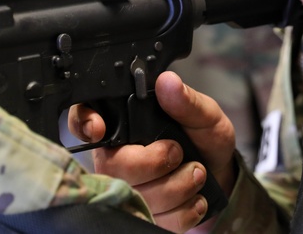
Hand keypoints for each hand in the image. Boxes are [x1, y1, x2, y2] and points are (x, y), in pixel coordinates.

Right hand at [69, 71, 236, 233]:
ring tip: (196, 172)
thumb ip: (187, 101)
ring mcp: (126, 190)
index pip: (83, 118)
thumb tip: (168, 82)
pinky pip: (157, 221)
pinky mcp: (142, 217)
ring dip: (179, 187)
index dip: (84, 123)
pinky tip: (194, 197)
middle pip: (115, 166)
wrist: (219, 173)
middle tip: (180, 152)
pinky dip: (185, 210)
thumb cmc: (204, 138)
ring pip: (139, 198)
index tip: (99, 129)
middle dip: (155, 162)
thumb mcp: (204, 114)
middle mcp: (116, 157)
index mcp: (124, 123)